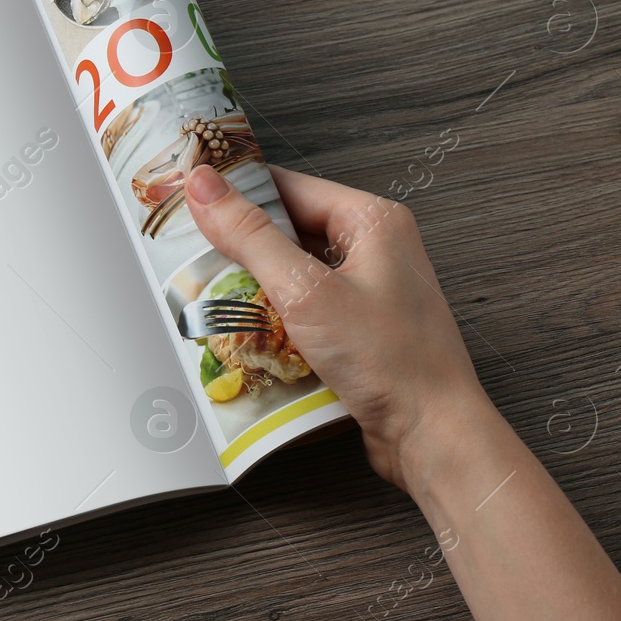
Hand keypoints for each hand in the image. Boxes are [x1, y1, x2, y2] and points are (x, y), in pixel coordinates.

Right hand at [184, 163, 487, 490]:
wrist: (432, 435)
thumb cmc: (393, 363)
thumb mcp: (306, 292)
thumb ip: (251, 236)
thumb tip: (206, 186)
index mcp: (372, 220)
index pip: (287, 186)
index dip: (236, 192)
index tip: (187, 199)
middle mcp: (373, 247)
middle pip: (287, 228)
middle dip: (242, 246)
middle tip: (193, 255)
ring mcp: (368, 287)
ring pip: (291, 269)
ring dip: (255, 285)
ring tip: (217, 296)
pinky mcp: (358, 325)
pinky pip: (303, 304)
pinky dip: (274, 314)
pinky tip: (251, 330)